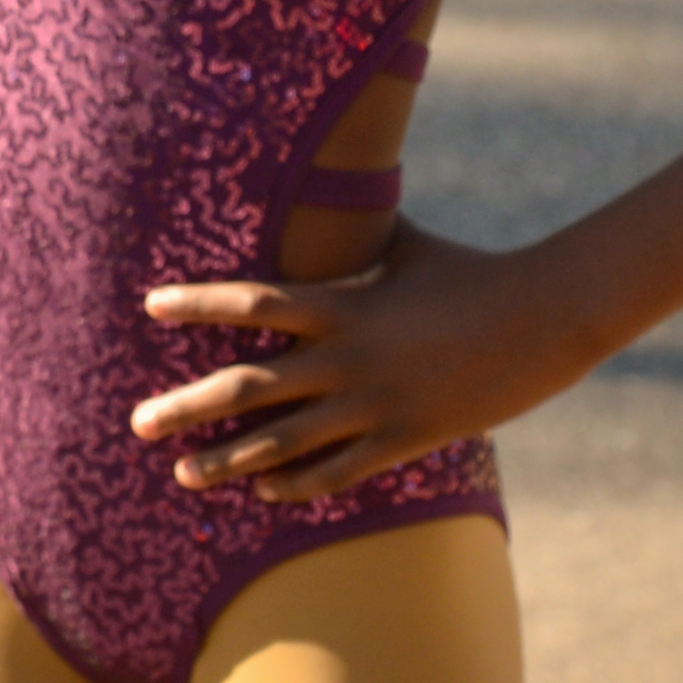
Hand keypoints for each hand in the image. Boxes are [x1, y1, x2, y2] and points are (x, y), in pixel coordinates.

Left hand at [129, 226, 586, 501]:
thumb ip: (359, 231)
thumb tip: (331, 188)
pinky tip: (263, 494)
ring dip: (228, 462)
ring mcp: (375, 406)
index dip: (199, 303)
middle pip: (249, 387)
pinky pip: (338, 473)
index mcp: (343, 305)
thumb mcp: (406, 245)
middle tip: (138, 423)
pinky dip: (296, 486)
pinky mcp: (405, 440)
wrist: (544, 320)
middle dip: (188, 407)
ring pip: (284, 443)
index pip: (254, 302)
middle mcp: (349, 359)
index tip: (150, 305)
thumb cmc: (471, 272)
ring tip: (182, 475)